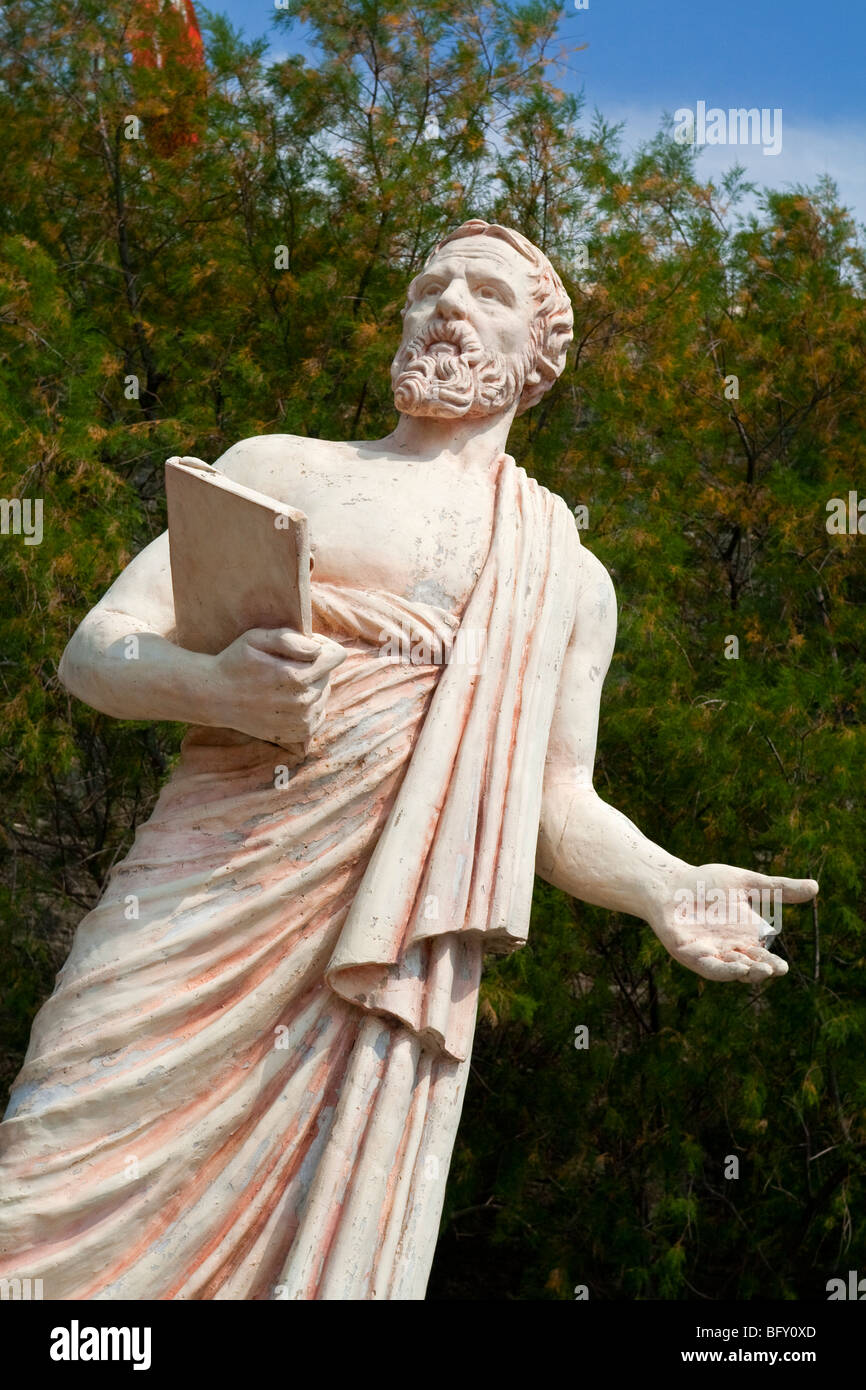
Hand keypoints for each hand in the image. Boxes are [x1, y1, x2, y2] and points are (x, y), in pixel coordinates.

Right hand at [209, 627, 346, 746]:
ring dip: (311, 685)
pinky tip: (287, 699)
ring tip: (284, 682)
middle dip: (315, 665)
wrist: (214, 697)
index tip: (304, 646)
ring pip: (324, 693)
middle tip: (287, 663)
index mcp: (295, 676)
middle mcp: (302, 701)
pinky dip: (309, 705)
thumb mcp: (256, 638)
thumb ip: (290, 639)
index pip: (335, 656)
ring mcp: (301, 720)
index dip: (322, 645)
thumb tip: (317, 648)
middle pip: (328, 674)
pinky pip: (319, 713)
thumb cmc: (235, 662)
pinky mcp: (298, 734)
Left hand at [649, 863, 818, 982]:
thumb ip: (778, 888)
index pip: (763, 956)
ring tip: (757, 969)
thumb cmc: (708, 884)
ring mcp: (709, 953)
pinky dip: (720, 969)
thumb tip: (816, 887)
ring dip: (744, 972)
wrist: (670, 882)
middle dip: (761, 970)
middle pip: (749, 967)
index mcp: (745, 937)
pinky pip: (707, 966)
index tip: (783, 967)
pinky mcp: (689, 953)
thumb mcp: (747, 884)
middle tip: (774, 968)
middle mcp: (729, 950)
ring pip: (730, 970)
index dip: (773, 965)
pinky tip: (733, 967)